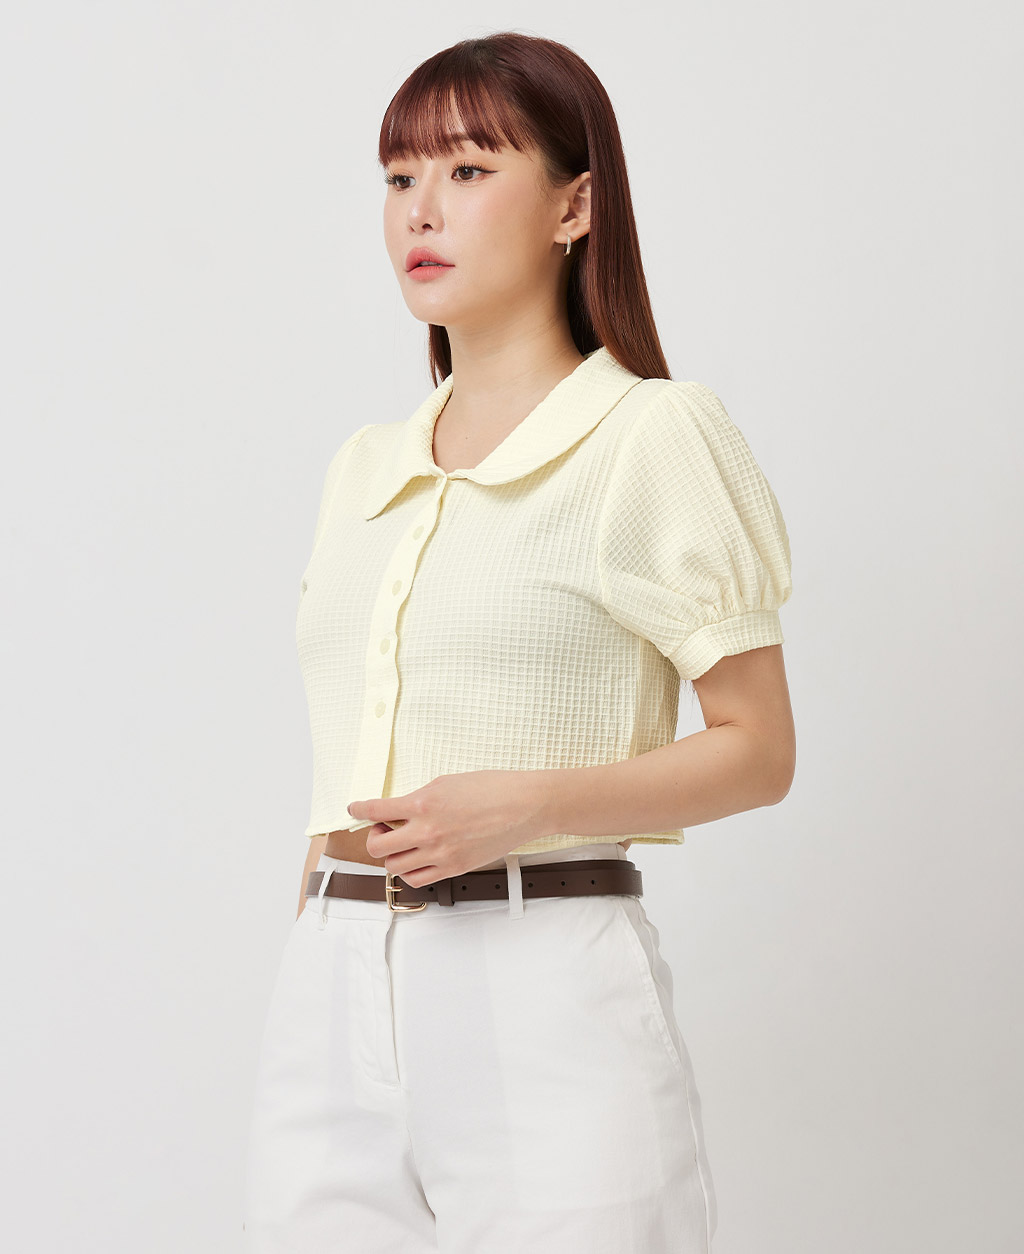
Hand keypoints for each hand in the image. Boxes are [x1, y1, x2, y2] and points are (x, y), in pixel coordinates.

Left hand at [346, 770, 553, 885]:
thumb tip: (401, 809)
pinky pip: (418, 879)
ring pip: (394, 866)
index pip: (375, 810)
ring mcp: (440, 854)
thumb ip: (419, 798)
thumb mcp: (446, 782)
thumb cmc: (492, 788)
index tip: (354, 809)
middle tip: (384, 828)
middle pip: (378, 845)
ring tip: (404, 843)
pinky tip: (417, 858)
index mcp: (423, 804)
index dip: (359, 810)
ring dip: (392, 854)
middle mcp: (427, 832)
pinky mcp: (454, 868)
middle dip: (375, 836)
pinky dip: (409, 870)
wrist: (524, 805)